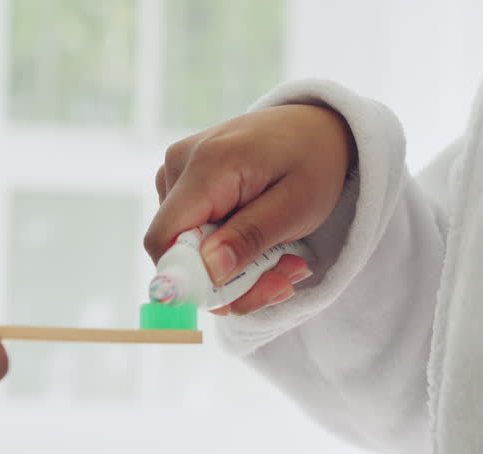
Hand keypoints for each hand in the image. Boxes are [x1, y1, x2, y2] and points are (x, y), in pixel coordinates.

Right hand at [144, 104, 356, 314]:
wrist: (317, 124)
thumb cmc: (314, 159)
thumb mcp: (297, 204)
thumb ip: (249, 237)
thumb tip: (208, 271)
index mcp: (207, 165)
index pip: (165, 237)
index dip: (186, 279)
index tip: (230, 301)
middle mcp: (179, 165)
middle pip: (177, 249)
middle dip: (228, 280)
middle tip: (284, 281)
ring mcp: (176, 172)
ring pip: (186, 247)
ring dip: (235, 270)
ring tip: (284, 259)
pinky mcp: (183, 182)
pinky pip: (193, 234)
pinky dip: (228, 251)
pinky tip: (262, 241)